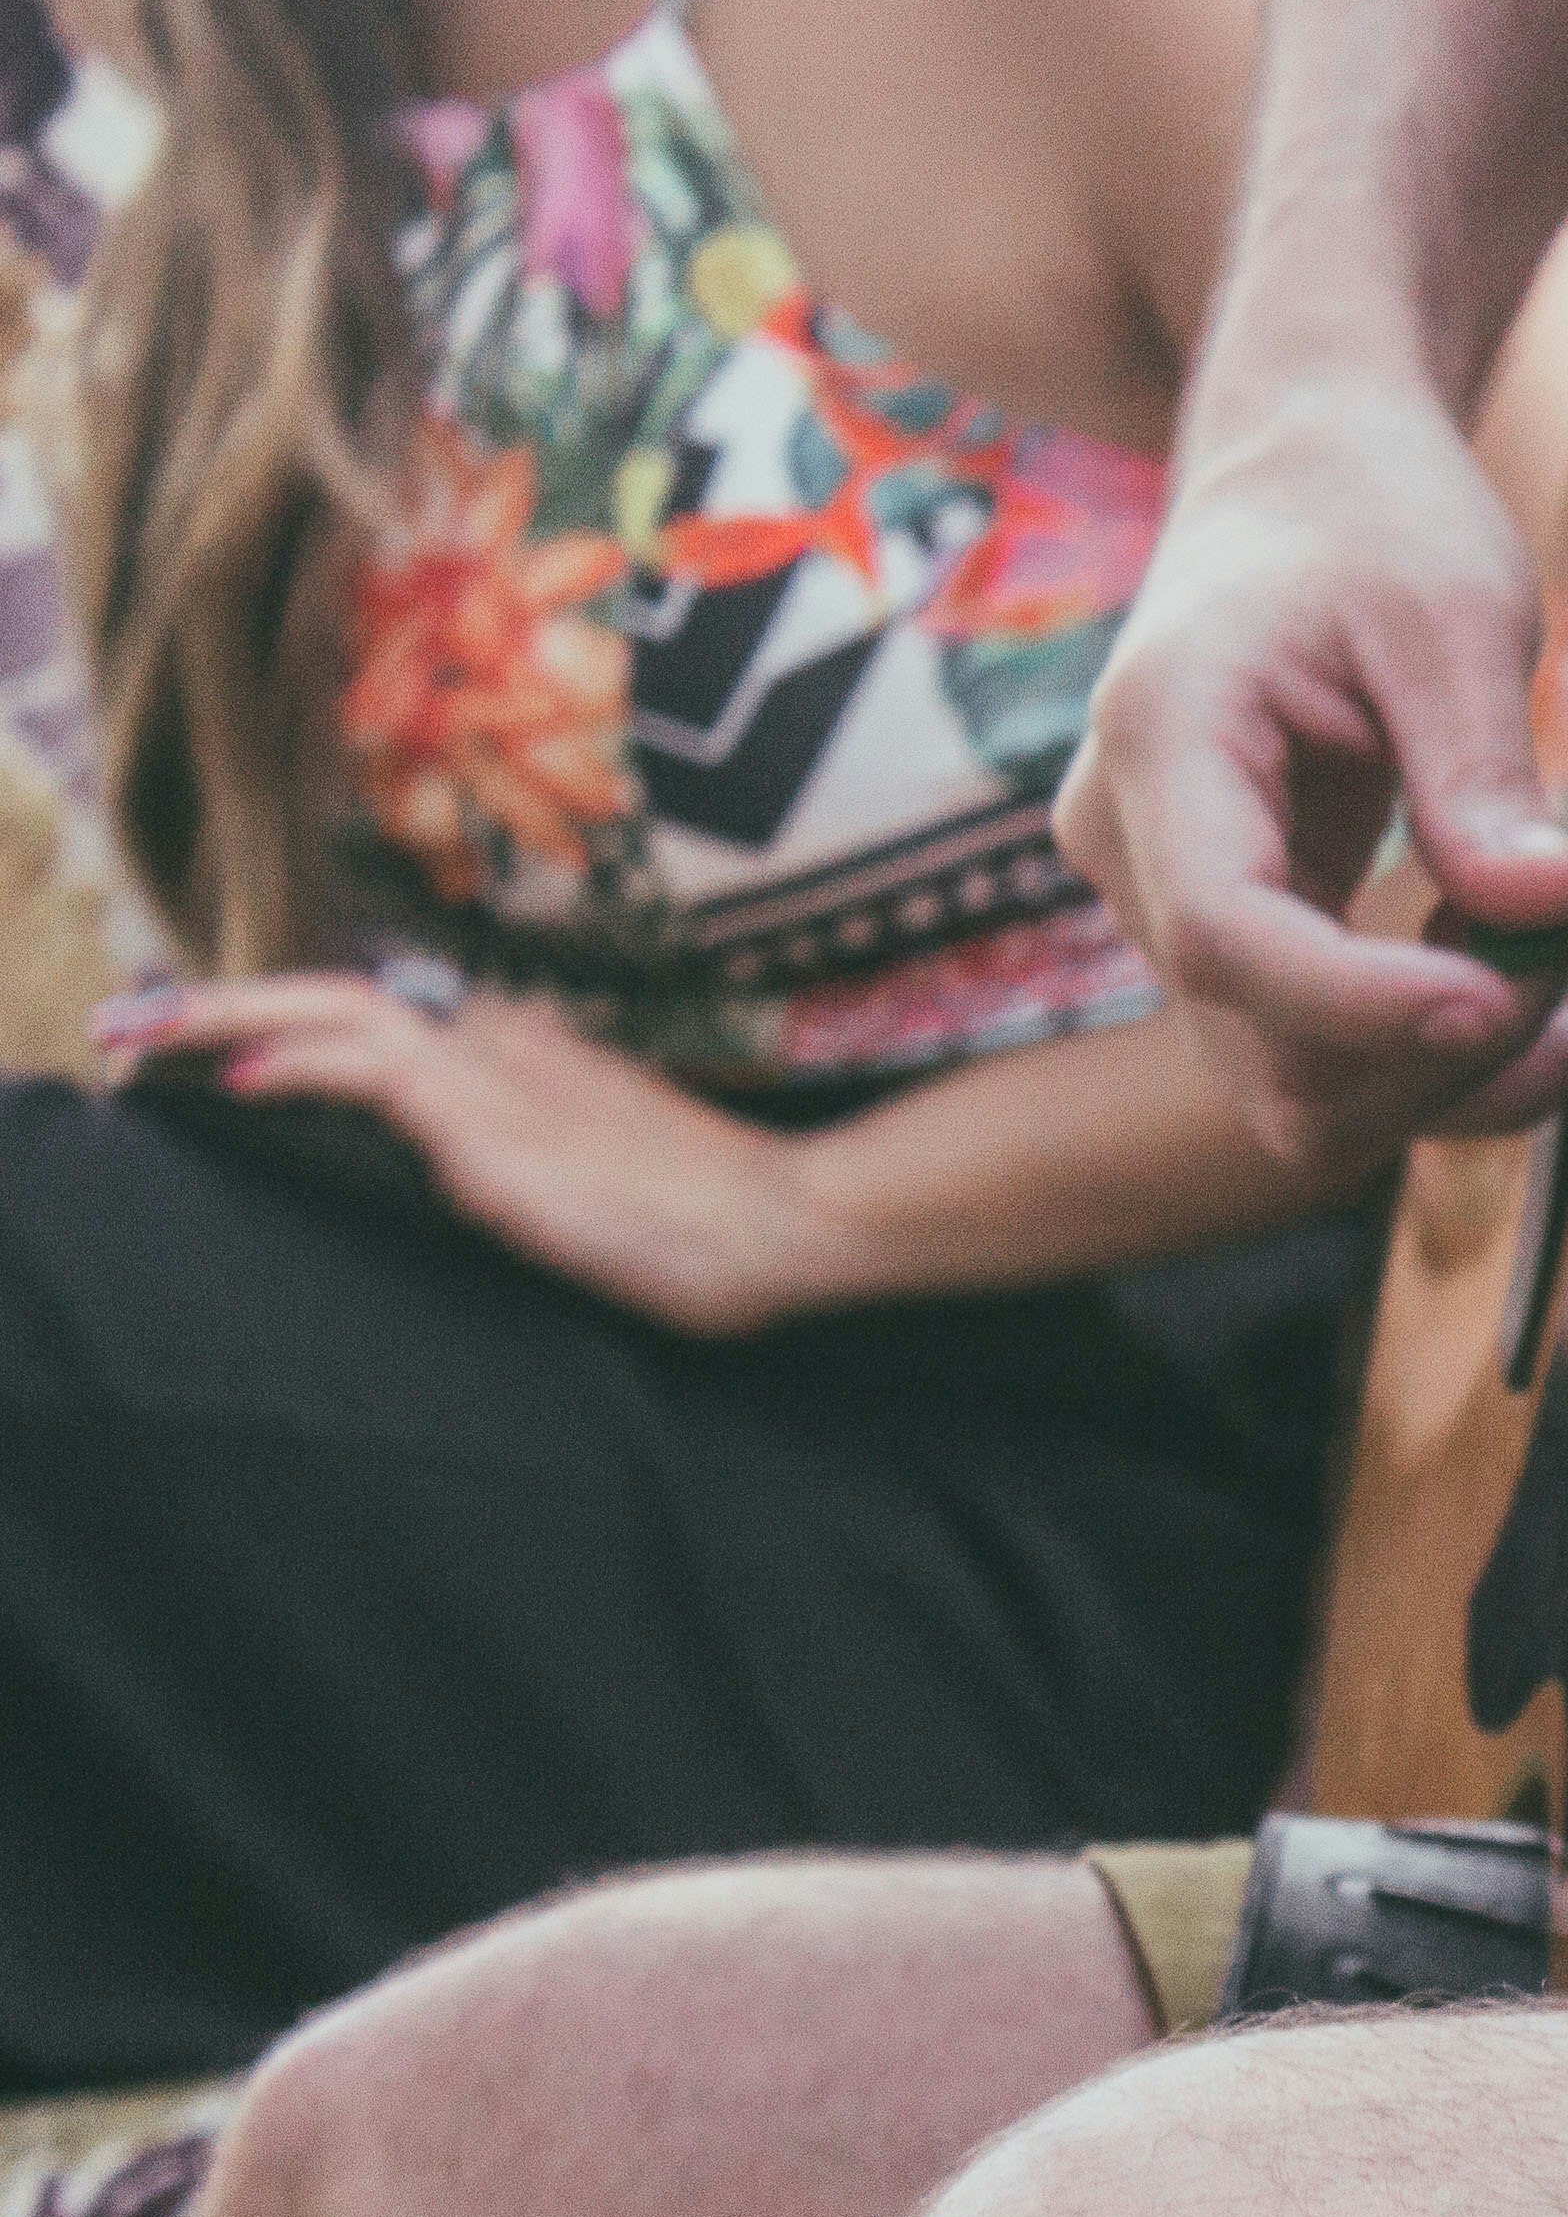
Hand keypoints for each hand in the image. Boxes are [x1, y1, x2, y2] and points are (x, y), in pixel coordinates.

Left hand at [102, 978, 831, 1336]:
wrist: (785, 1220)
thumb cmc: (714, 1219)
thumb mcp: (607, 1171)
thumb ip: (537, 1149)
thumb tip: (476, 1161)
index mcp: (528, 1054)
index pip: (386, 1016)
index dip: (293, 1020)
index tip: (215, 1040)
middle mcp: (500, 1044)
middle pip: (339, 996)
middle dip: (226, 1001)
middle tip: (133, 1019)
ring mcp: (495, 1078)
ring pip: (334, 1015)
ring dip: (226, 1017)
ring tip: (143, 1031)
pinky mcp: (492, 1126)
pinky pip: (370, 1073)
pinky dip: (295, 1064)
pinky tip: (234, 1079)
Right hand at [1056, 349, 1567, 1179]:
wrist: (1301, 478)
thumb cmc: (1370, 518)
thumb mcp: (1454, 613)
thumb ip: (1488, 770)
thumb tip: (1555, 907)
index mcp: (1164, 737)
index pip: (1228, 936)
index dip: (1364, 1003)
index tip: (1506, 997)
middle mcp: (1132, 845)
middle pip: (1269, 1055)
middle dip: (1443, 1052)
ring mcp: (1171, 907)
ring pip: (1300, 1091)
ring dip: (1453, 1078)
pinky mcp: (1235, 940)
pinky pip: (1325, 1059)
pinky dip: (1442, 1066)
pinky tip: (1553, 1012)